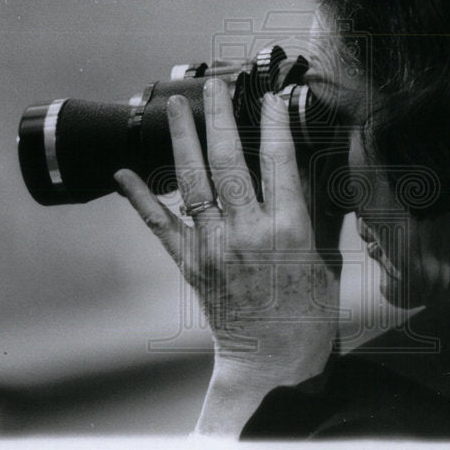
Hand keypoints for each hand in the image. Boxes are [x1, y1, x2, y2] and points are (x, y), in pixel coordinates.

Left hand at [114, 78, 338, 435]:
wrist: (271, 364)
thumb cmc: (307, 315)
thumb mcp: (325, 261)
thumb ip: (314, 214)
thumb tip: (307, 170)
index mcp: (288, 231)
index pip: (280, 162)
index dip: (274, 123)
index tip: (270, 97)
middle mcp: (247, 233)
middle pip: (230, 162)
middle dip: (221, 117)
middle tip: (215, 84)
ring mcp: (213, 248)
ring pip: (193, 183)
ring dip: (183, 140)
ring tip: (177, 106)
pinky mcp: (190, 265)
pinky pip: (160, 225)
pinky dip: (141, 198)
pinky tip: (125, 173)